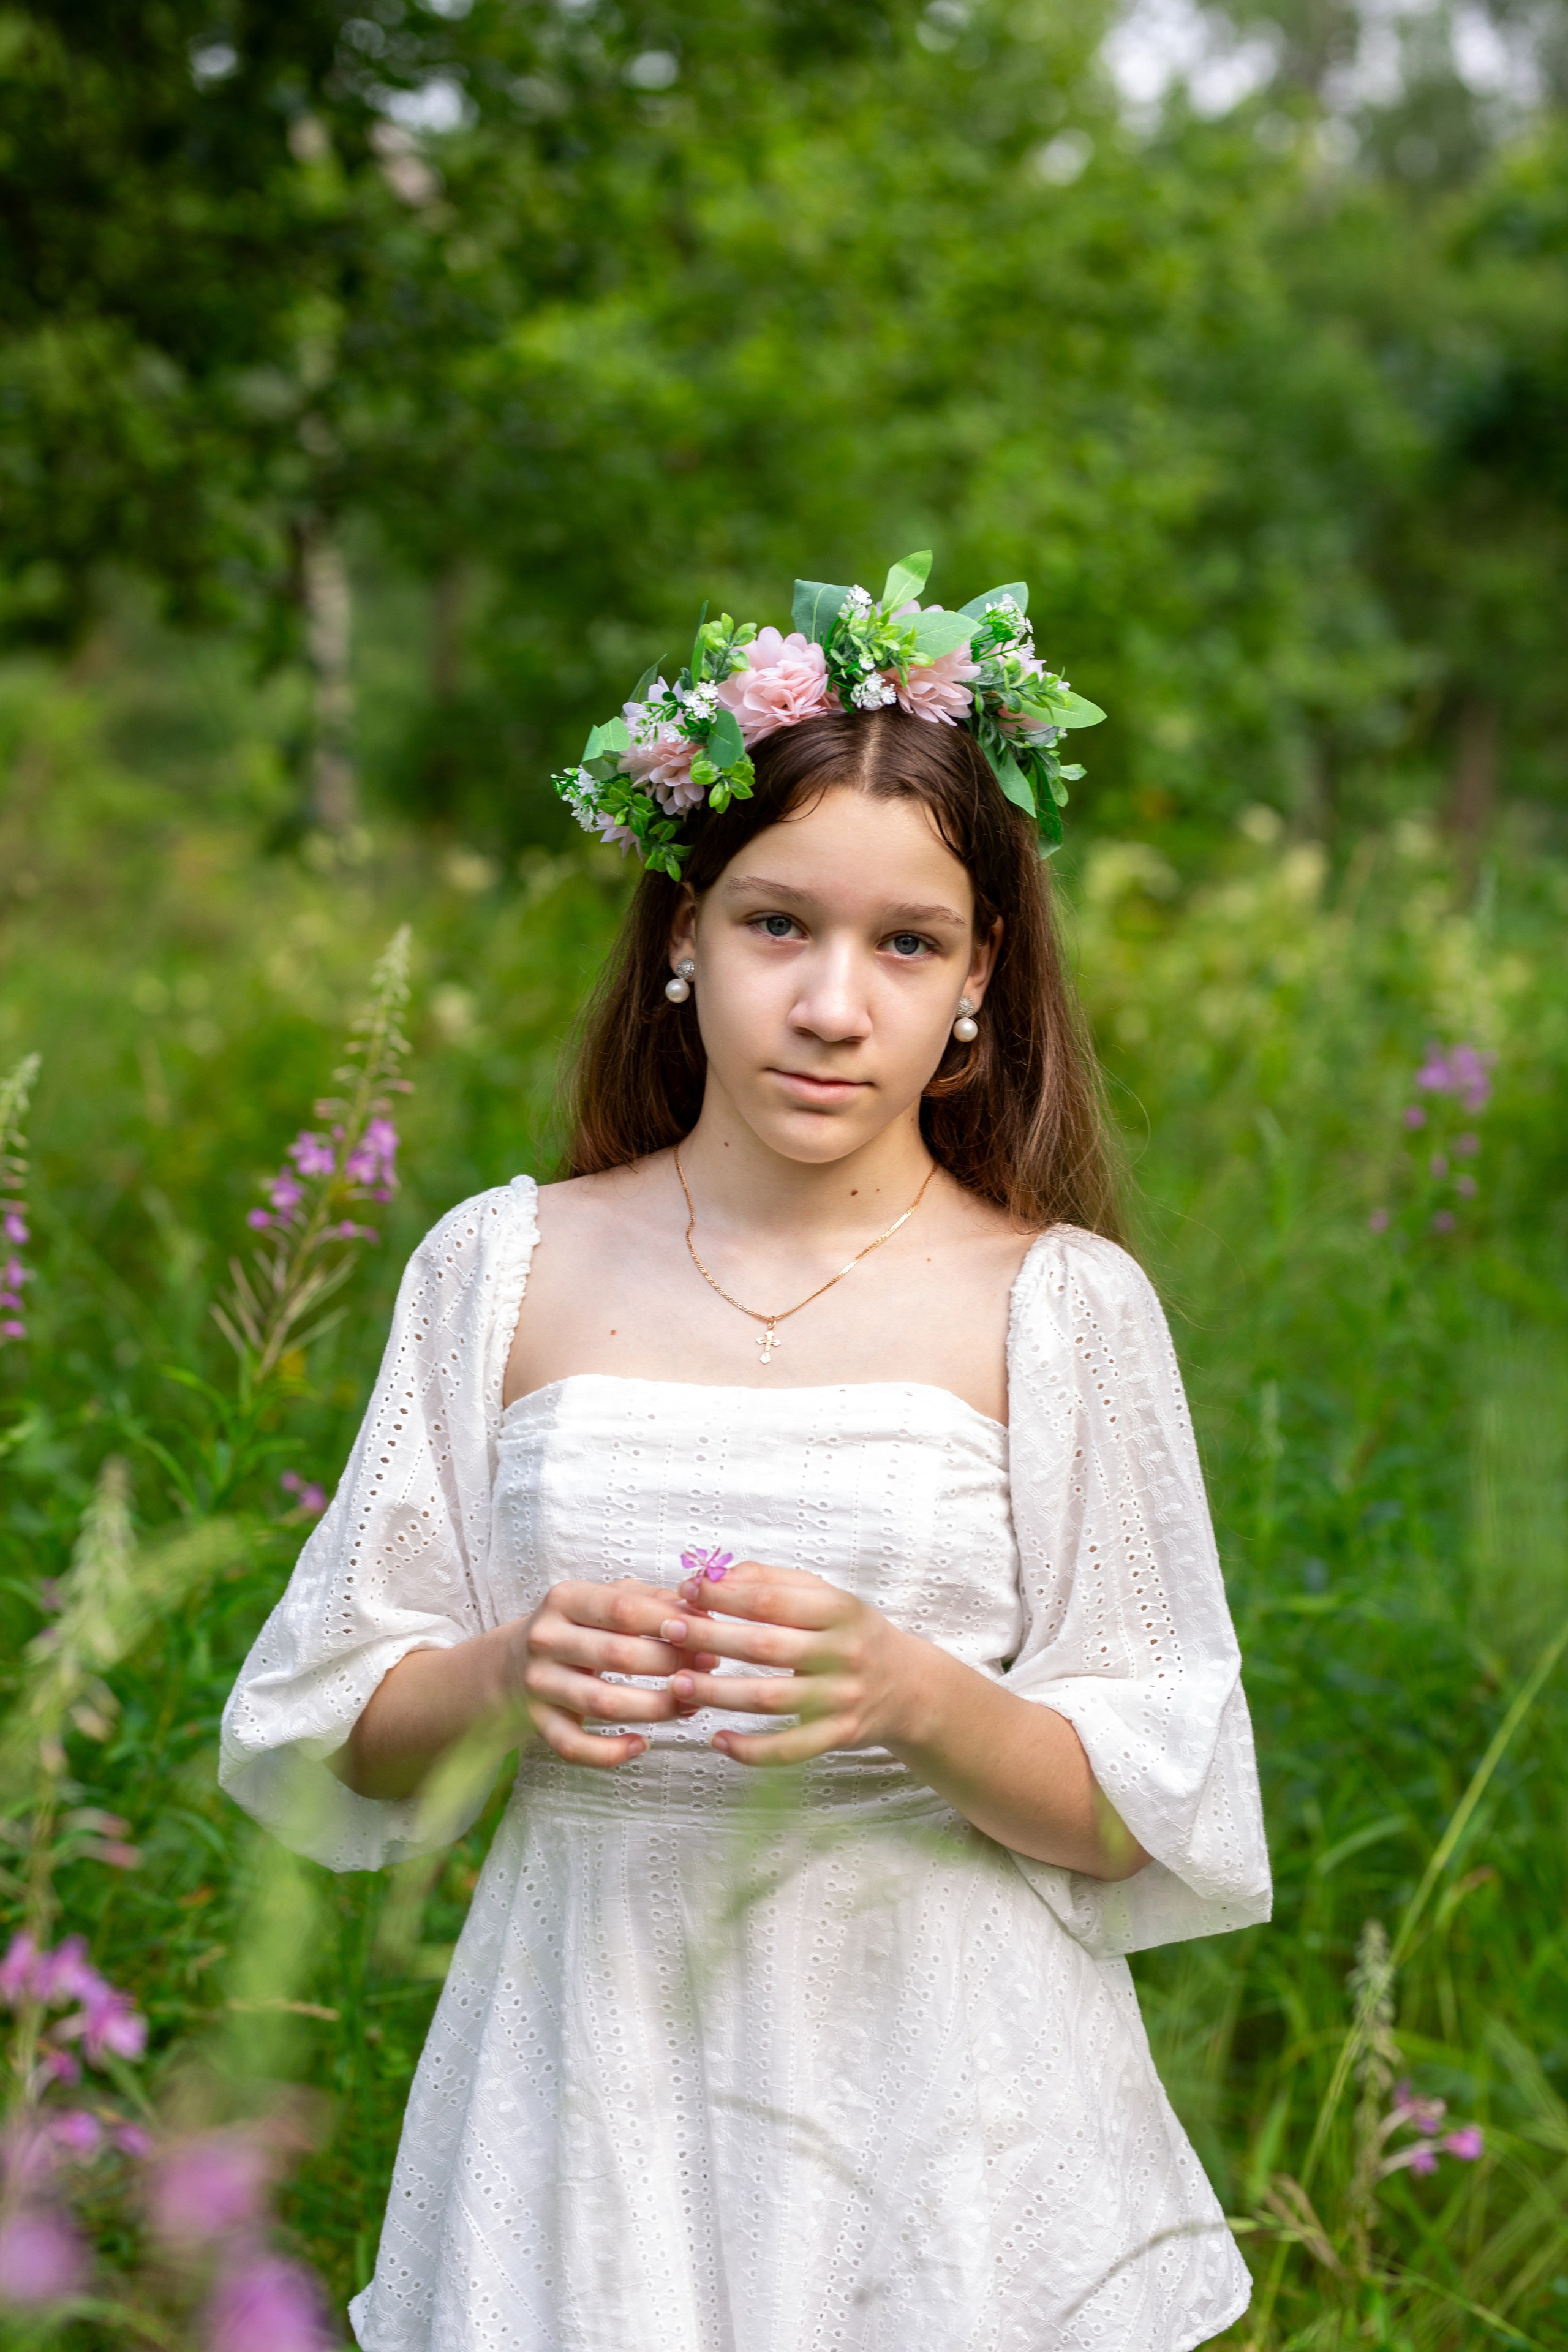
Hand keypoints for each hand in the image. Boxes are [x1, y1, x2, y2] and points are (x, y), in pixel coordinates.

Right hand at [512, 1579, 718, 1768]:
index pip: (624, 1608)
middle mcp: (546, 1639)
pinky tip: (642, 1744)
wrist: (511, 1665)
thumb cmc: (577, 1628)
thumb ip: (650, 1600)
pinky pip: (574, 1746)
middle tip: (707, 1670)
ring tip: (689, 1706)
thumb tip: (700, 1615)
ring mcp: (539, 1683)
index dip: (669, 1623)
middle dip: (672, 1665)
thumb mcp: (604, 1599)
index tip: (706, 1633)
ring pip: (602, 1703)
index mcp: (566, 1599)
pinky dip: (611, 1753)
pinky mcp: (538, 1722)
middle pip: (618, 1655)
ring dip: (655, 1708)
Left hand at [664, 1559, 931, 1766]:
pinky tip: (717, 1740)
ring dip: (718, 1694)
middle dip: (711, 1638)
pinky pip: (789, 1749)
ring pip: (769, 1700)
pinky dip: (751, 1749)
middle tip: (669, 1630)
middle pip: (766, 1648)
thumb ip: (773, 1582)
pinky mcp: (839, 1736)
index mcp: (840, 1610)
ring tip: (676, 1684)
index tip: (687, 1590)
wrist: (909, 1687)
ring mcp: (842, 1698)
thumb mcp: (826, 1596)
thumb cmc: (852, 1634)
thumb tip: (716, 1575)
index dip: (725, 1596)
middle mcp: (844, 1653)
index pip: (773, 1601)